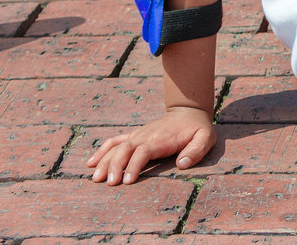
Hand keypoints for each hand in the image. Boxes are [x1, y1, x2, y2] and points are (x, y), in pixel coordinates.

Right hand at [86, 106, 215, 184]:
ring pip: (116, 147)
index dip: (133, 166)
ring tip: (95, 178)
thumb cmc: (197, 129)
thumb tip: (181, 164)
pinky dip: (101, 151)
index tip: (127, 181)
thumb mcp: (206, 138)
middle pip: (125, 150)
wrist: (188, 112)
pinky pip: (114, 141)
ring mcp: (138, 135)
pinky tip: (90, 163)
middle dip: (114, 166)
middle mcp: (145, 136)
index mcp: (161, 139)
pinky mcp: (134, 136)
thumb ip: (196, 150)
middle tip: (108, 183)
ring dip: (104, 162)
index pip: (143, 152)